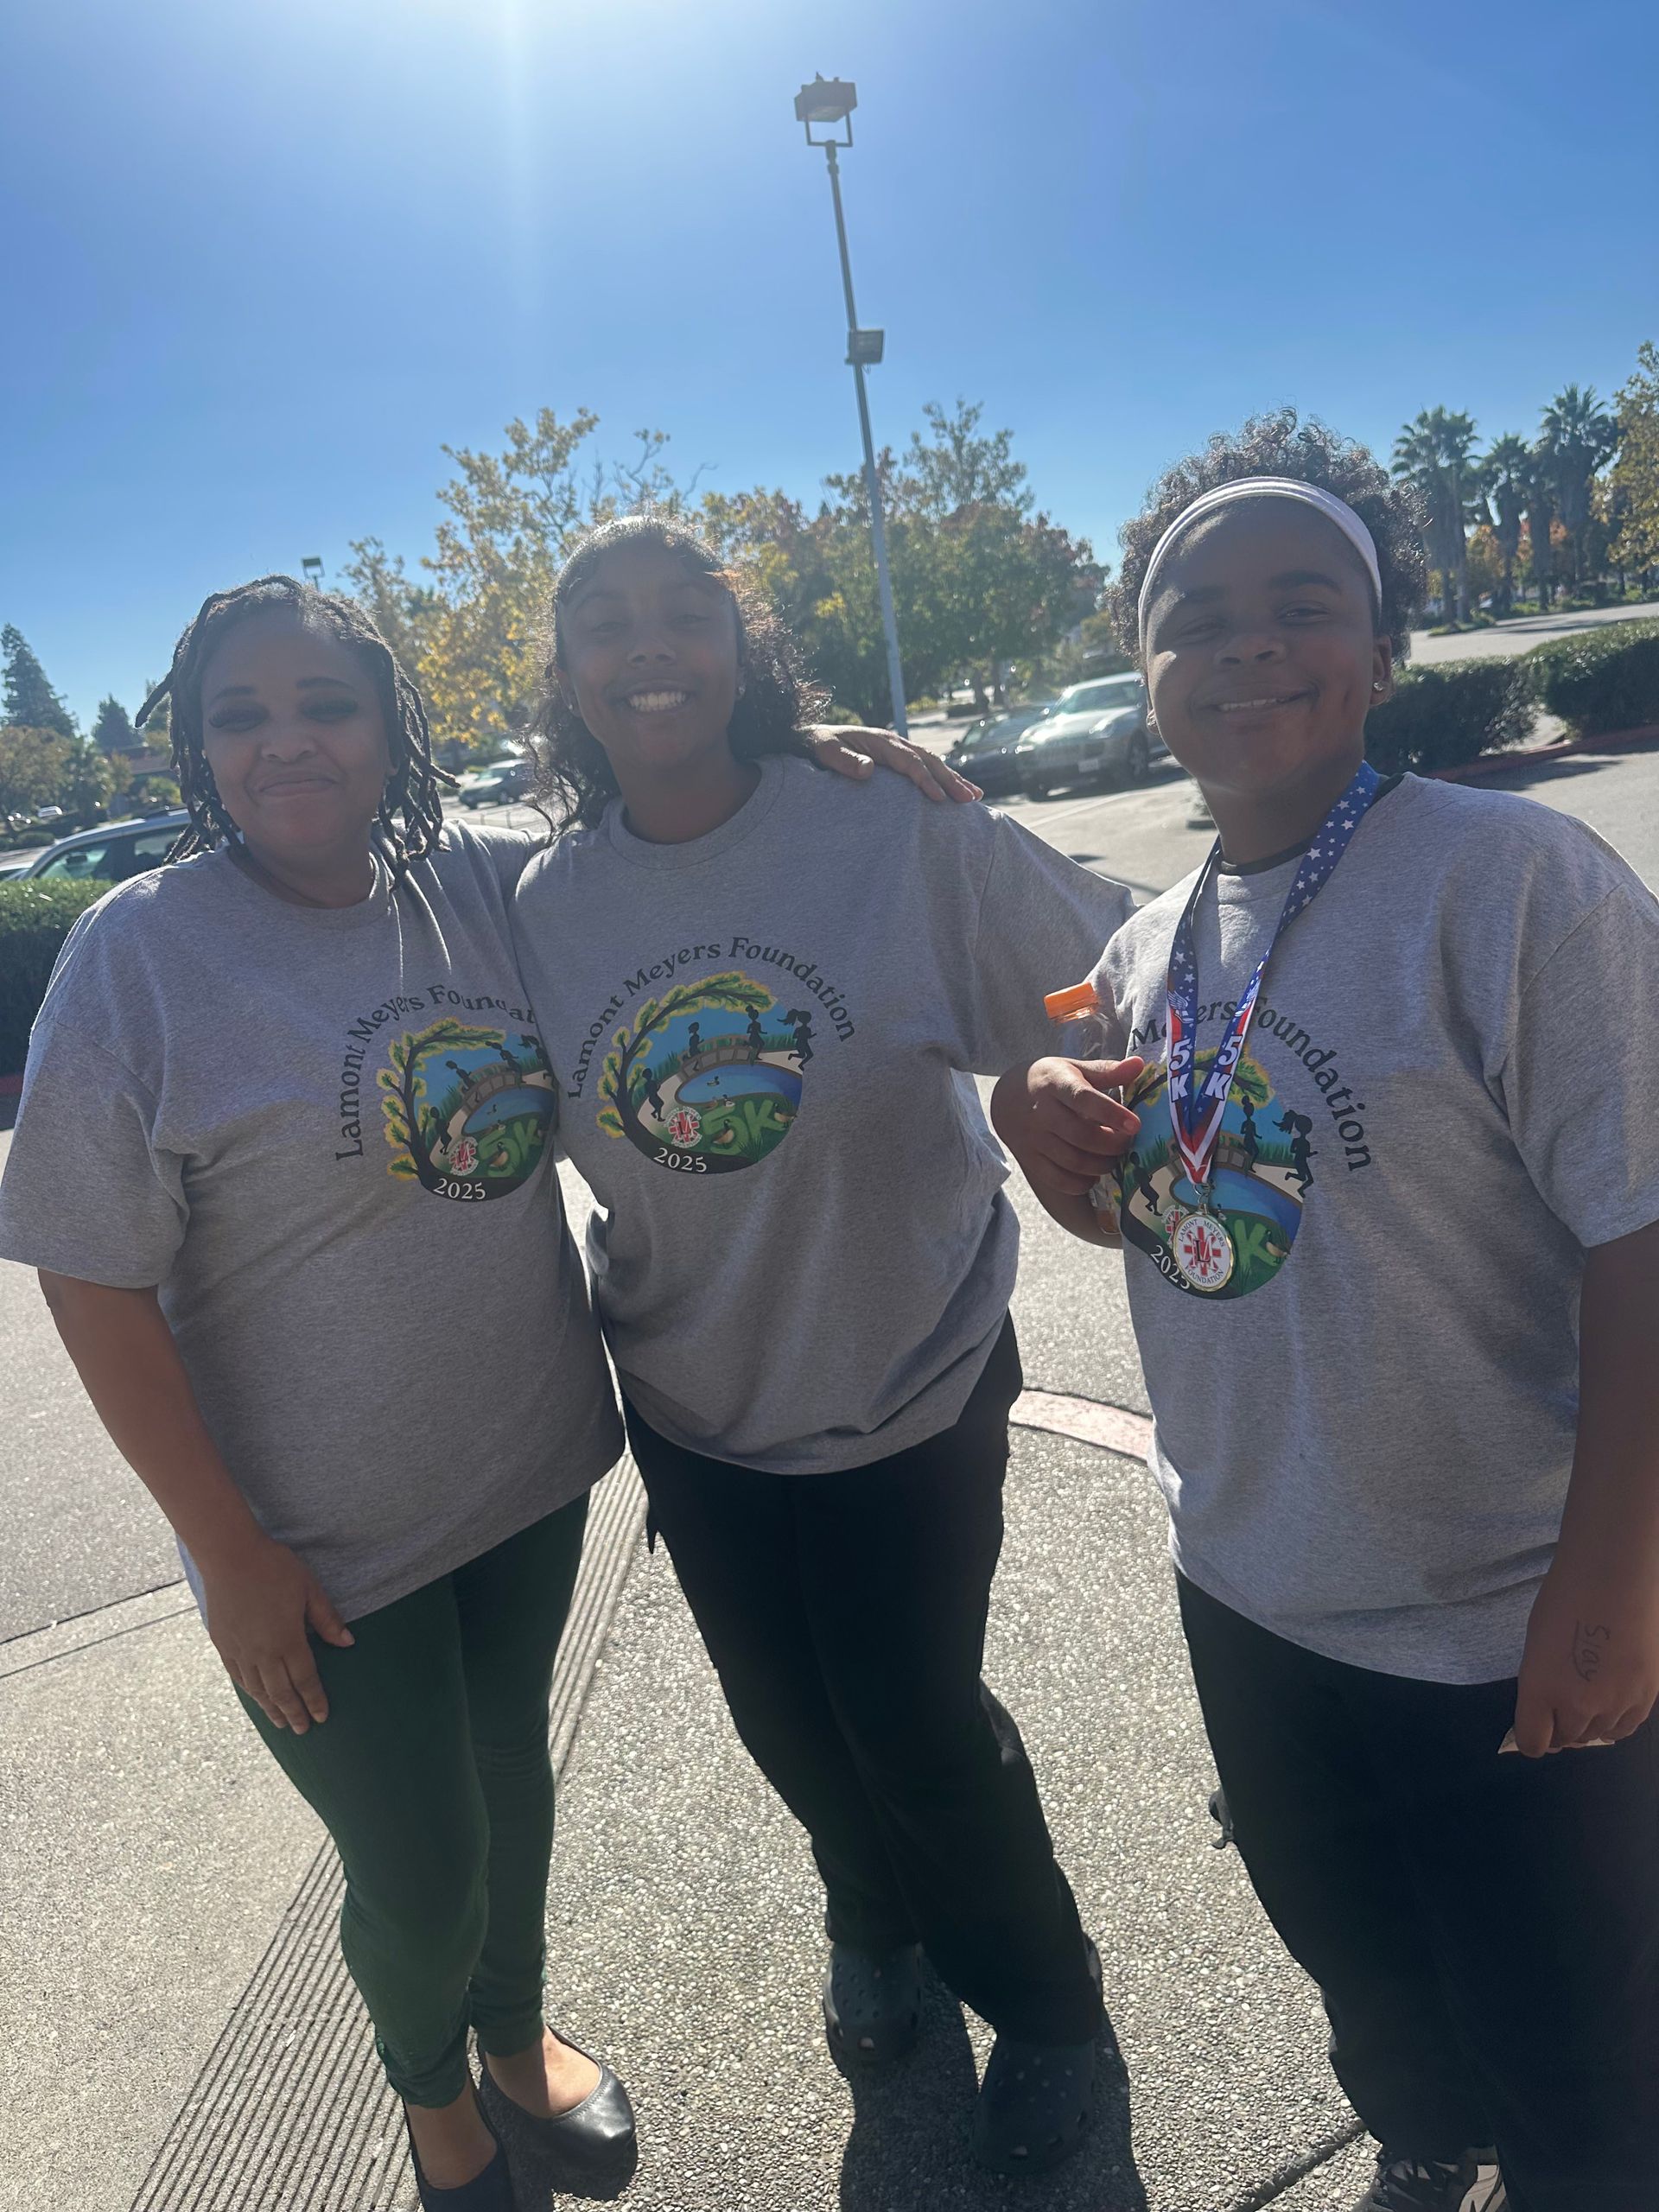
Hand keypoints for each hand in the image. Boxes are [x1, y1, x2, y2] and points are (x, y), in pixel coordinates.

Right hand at [199, 1531, 354, 1732]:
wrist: (229, 1556)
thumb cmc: (274, 1568)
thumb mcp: (309, 1589)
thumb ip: (327, 1619)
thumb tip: (348, 1643)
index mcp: (287, 1640)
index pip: (305, 1679)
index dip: (314, 1699)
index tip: (323, 1716)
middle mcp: (263, 1652)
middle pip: (281, 1691)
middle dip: (294, 1713)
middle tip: (303, 1730)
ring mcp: (240, 1651)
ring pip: (258, 1689)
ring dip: (271, 1708)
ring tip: (281, 1723)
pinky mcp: (223, 1644)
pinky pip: (238, 1677)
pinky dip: (250, 1692)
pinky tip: (256, 1698)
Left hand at [804, 725, 980, 802]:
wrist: (812, 738)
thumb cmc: (818, 747)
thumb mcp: (826, 752)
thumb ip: (845, 761)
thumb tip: (868, 769)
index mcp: (881, 742)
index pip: (910, 761)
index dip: (925, 779)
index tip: (938, 798)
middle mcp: (894, 743)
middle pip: (929, 761)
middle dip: (951, 780)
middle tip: (970, 799)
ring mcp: (898, 749)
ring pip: (932, 763)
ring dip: (953, 779)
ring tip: (975, 796)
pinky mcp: (897, 758)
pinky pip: (925, 767)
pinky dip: (942, 778)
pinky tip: (956, 790)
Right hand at [991, 1056, 1144, 1199]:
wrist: (1006, 1097)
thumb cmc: (1050, 1081)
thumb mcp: (1074, 1068)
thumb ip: (1107, 1070)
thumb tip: (1139, 1064)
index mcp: (1055, 1084)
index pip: (1083, 1099)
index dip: (1111, 1114)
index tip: (1135, 1125)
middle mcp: (1041, 1112)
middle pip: (1081, 1136)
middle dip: (1112, 1145)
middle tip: (1126, 1142)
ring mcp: (1033, 1138)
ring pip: (1073, 1161)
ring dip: (1101, 1165)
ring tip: (1113, 1158)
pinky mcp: (1029, 1159)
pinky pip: (1058, 1179)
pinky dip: (1081, 1183)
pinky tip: (1092, 1174)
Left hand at [1511, 1563, 1658, 1756]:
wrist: (1613, 1578)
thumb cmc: (1563, 1601)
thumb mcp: (1535, 1645)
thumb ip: (1539, 1685)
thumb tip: (1549, 1713)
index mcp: (1540, 1689)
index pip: (1532, 1742)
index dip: (1530, 1739)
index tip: (1534, 1729)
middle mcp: (1577, 1706)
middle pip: (1565, 1740)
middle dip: (1559, 1727)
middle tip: (1561, 1707)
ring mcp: (1615, 1704)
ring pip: (1596, 1735)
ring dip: (1588, 1724)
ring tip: (1587, 1697)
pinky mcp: (1645, 1698)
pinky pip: (1626, 1728)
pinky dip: (1614, 1721)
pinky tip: (1611, 1704)